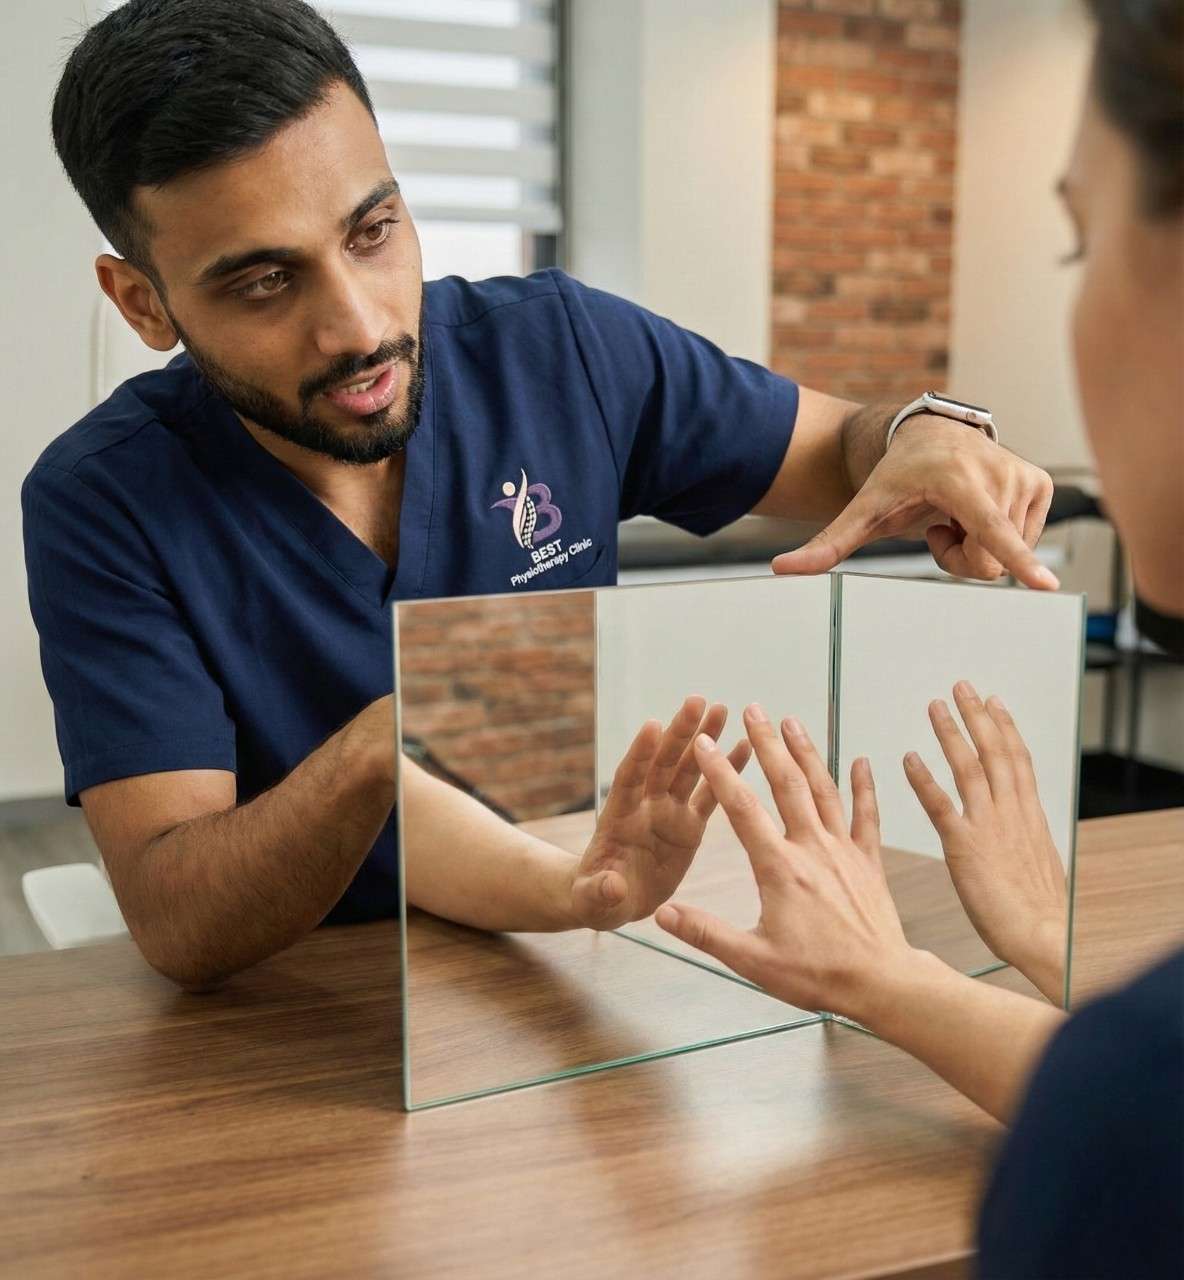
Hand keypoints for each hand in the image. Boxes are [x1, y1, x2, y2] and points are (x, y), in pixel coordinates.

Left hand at [570, 696, 749, 929]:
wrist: (612, 900)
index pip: (629, 780)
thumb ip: (600, 892)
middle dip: (679, 733)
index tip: (652, 726)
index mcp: (618, 818)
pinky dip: (726, 771)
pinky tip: (745, 747)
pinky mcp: (689, 825)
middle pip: (663, 763)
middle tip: (696, 701)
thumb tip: (611, 885)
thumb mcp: (593, 901)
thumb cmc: (595, 898)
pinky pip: (710, 795)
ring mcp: (668, 812)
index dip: (639, 755)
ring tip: (722, 709)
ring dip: (704, 740)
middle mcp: (645, 806)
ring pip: (688, 770)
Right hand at [655, 705, 920, 1021]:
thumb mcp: (753, 960)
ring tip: (792, 721)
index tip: (705, 744)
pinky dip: (864, 787)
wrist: (882, 984)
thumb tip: (662, 914)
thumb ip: (706, 933)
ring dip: (807, 752)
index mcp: (780, 868)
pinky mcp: (869, 862)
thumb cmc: (817, 976)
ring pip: (824, 790)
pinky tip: (861, 761)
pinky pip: (866, 816)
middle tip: (753, 709)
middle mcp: (812, 849)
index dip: (721, 773)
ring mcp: (844, 852)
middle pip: (786, 784)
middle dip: (767, 743)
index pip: (743, 809)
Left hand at [771, 414, 1057, 589]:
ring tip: (956, 512)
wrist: (930, 436)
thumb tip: (780, 568)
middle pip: (987, 562)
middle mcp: (998, 473)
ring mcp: (1025, 476)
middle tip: (938, 524)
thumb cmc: (896, 478)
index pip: (990, 531)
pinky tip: (976, 507)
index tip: (1048, 585)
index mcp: (957, 481)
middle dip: (959, 557)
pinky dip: (999, 534)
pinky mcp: (1042, 483)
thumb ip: (825, 545)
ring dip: (977, 544)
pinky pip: (1025, 541)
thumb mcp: (861, 510)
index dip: (1018, 561)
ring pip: (1008, 555)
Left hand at [903, 682, 1067, 1002]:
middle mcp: (1011, 812)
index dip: (1004, 728)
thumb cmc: (1042, 914)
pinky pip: (940, 805)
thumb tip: (1017, 830)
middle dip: (978, 717)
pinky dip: (924, 779)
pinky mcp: (965, 847)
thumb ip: (1023, 838)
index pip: (1016, 760)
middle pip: (994, 752)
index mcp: (1029, 816)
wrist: (1046, 938)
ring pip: (968, 768)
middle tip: (961, 686)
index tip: (993, 701)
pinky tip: (908, 758)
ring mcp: (988, 826)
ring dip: (951, 734)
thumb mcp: (1038, 863)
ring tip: (935, 706)